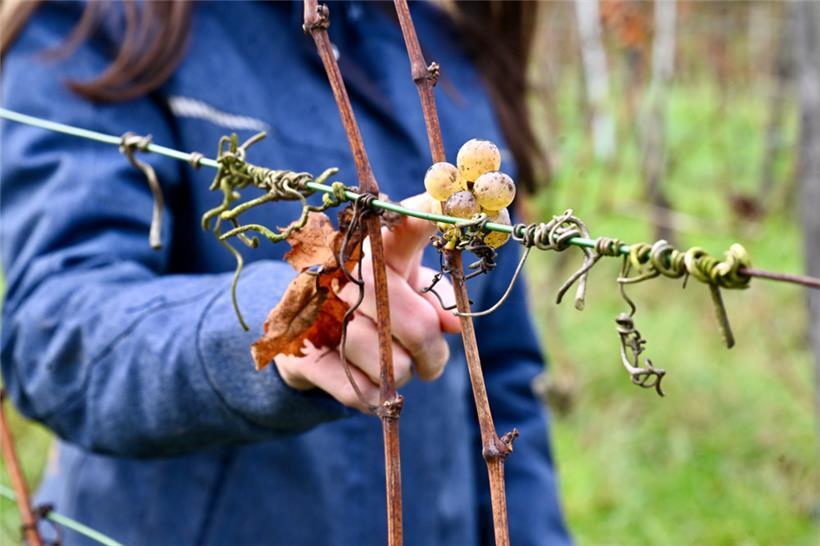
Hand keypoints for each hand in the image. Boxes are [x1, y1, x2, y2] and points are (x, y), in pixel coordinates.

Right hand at [275, 193, 460, 411]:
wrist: (309, 340)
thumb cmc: (377, 306)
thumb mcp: (410, 290)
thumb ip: (438, 298)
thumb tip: (453, 324)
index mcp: (378, 250)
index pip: (406, 224)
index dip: (427, 215)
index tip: (442, 205)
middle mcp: (347, 274)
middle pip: (418, 325)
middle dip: (434, 353)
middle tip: (433, 361)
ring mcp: (321, 314)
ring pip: (395, 366)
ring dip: (405, 374)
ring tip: (395, 363)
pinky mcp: (305, 358)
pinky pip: (366, 392)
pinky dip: (376, 394)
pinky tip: (363, 376)